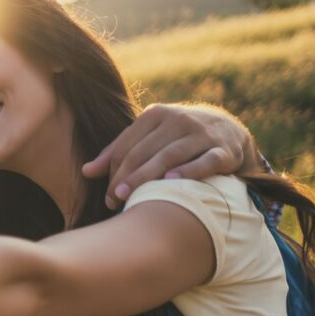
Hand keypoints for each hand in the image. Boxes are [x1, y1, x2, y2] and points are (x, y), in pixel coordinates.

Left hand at [81, 103, 258, 208]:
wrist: (228, 130)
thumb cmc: (177, 137)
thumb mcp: (150, 136)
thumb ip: (119, 151)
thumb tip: (86, 171)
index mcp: (155, 114)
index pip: (127, 144)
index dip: (113, 170)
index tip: (107, 196)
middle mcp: (177, 120)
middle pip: (145, 151)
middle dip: (126, 177)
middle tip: (113, 201)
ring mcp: (201, 133)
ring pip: (170, 155)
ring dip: (148, 176)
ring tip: (132, 196)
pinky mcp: (223, 149)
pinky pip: (205, 161)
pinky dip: (188, 171)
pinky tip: (171, 183)